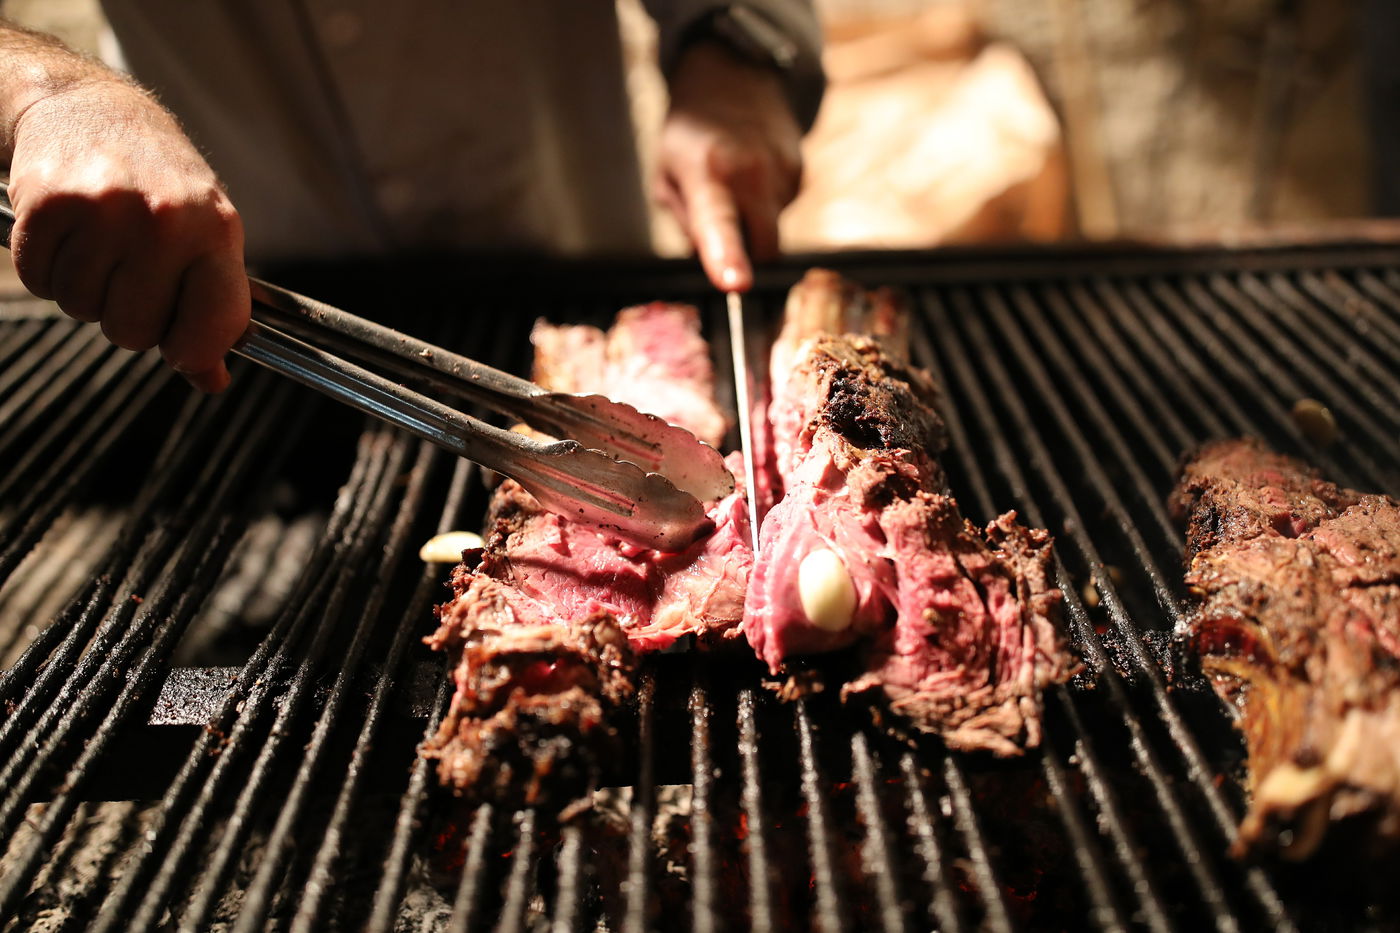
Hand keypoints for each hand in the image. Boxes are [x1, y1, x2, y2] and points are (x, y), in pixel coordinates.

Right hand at [7, 80, 247, 392]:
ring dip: (85, 291)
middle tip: (131, 275)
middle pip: (134, 332)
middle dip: (129, 317)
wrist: (91, 108)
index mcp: (216, 231)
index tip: (183, 343)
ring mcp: (105, 210)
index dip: (194, 350)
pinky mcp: (47, 204)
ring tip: (100, 247)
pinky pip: (39, 282)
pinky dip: (47, 271)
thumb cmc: (161, 185)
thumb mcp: (206, 238)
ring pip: (82, 310)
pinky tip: (68, 236)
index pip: (213, 326)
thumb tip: (211, 380)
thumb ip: (214, 309)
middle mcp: (165, 220)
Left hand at [655, 41, 802, 292]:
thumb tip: (710, 263)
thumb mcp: (667, 178)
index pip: (719, 224)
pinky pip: (783, 210)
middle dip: (747, 257)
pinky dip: (766, 205)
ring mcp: (783, 171)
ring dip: (753, 223)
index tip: (734, 284)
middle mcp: (752, 171)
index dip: (727, 256)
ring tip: (734, 185)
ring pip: (773, 230)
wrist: (732, 79)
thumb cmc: (690, 136)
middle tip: (722, 236)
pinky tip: (752, 177)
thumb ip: (687, 225)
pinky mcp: (801, 171)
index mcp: (708, 172)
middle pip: (763, 248)